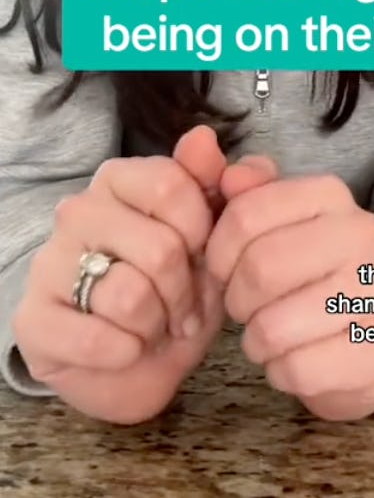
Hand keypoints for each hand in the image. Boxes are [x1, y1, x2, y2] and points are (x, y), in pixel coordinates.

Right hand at [13, 125, 228, 423]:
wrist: (136, 366)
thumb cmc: (173, 290)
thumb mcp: (209, 237)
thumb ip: (213, 182)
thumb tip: (203, 136)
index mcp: (117, 179)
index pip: (172, 184)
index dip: (202, 231)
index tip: (203, 255)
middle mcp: (76, 211)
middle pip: (160, 247)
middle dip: (185, 291)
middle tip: (183, 308)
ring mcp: (48, 263)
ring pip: (130, 296)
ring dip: (156, 325)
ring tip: (154, 328)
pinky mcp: (33, 319)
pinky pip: (97, 339)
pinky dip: (126, 353)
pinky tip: (126, 350)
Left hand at [205, 168, 373, 420]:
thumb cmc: (318, 263)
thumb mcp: (284, 217)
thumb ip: (250, 190)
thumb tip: (231, 176)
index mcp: (330, 196)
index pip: (245, 215)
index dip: (219, 251)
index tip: (226, 268)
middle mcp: (359, 236)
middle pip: (259, 270)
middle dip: (237, 298)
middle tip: (247, 307)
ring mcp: (373, 295)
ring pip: (272, 327)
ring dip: (257, 340)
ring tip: (270, 334)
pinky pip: (296, 370)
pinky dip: (282, 371)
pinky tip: (295, 358)